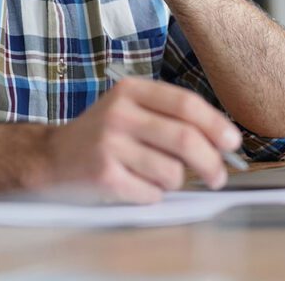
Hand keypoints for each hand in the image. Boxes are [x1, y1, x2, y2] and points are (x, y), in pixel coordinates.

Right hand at [41, 77, 242, 203]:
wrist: (51, 157)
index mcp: (131, 90)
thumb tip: (222, 140)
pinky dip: (154, 195)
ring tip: (161, 177)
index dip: (216, 124)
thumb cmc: (103, 134)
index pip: (186, 104)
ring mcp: (109, 144)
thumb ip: (171, 116)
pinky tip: (138, 185)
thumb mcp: (131, 108)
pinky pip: (151, 193)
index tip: (233, 143)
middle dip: (211, 162)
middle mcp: (120, 113)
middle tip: (218, 176)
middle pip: (185, 138)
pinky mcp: (103, 176)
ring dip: (177, 182)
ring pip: (172, 171)